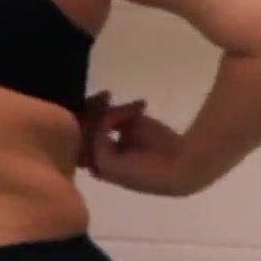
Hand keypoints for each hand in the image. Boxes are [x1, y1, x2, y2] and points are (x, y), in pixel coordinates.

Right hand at [79, 93, 209, 197]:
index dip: (89, 112)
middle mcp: (95, 162)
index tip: (105, 96)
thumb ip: (112, 116)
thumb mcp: (133, 123)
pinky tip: (133, 111)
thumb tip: (101, 107)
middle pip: (78, 132)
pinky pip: (97, 135)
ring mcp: (97, 165)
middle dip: (90, 110)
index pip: (83, 131)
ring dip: (101, 113)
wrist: (182, 164)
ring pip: (84, 133)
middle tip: (106, 95)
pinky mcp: (103, 164)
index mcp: (102, 154)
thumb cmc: (163, 147)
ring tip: (121, 103)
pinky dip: (112, 118)